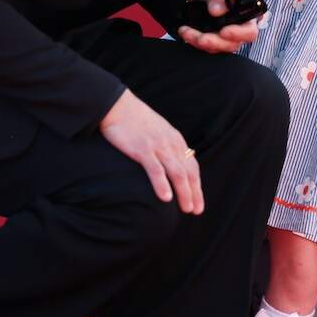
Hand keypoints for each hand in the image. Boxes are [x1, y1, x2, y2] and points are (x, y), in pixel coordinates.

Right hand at [99, 89, 202, 213]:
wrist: (118, 105)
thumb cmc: (135, 120)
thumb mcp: (157, 131)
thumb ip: (165, 146)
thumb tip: (169, 163)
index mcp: (175, 140)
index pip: (192, 166)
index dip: (197, 185)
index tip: (198, 202)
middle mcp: (171, 144)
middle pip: (188, 172)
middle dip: (194, 193)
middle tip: (195, 211)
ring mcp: (158, 147)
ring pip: (177, 173)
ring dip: (184, 193)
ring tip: (187, 209)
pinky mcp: (142, 149)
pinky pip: (156, 170)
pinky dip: (162, 184)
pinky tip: (166, 198)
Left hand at [177, 0, 257, 53]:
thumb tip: (216, 10)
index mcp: (246, 18)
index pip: (250, 31)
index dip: (239, 34)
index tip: (224, 31)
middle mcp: (239, 32)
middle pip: (233, 44)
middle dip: (215, 42)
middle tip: (201, 38)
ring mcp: (227, 40)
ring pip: (218, 48)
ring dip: (200, 41)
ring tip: (186, 31)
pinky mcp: (215, 44)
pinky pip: (207, 48)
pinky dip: (194, 41)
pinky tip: (186, 32)